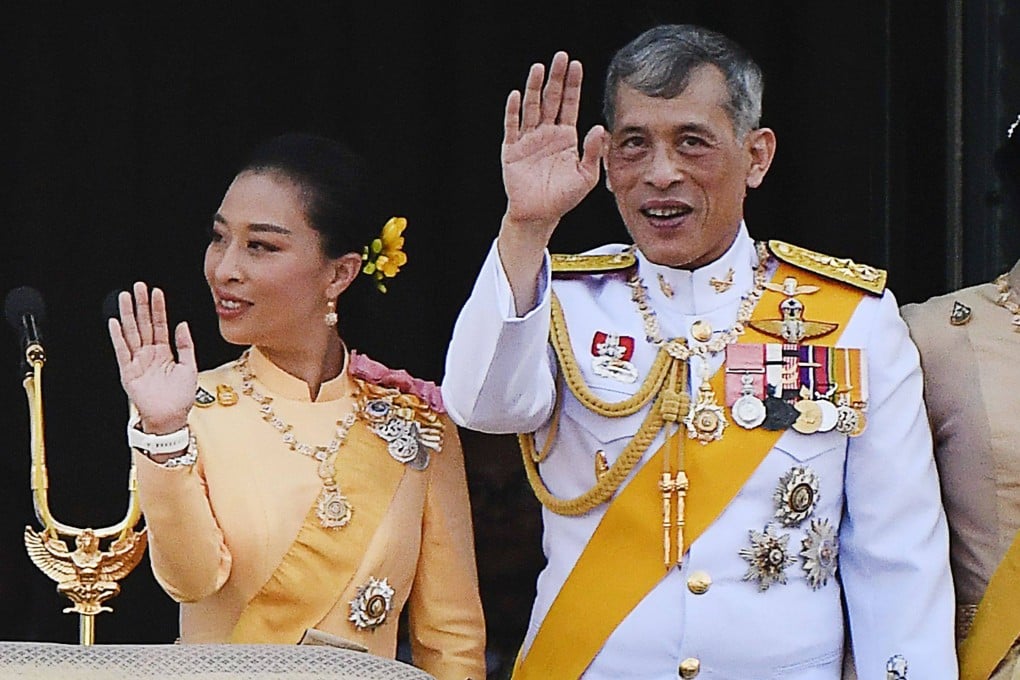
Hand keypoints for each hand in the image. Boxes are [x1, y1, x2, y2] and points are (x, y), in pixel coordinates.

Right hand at [108, 282, 196, 433]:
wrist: (171, 418)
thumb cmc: (181, 397)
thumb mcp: (190, 367)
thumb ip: (186, 345)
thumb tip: (182, 324)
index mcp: (164, 352)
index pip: (160, 325)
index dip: (158, 308)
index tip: (156, 292)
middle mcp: (149, 354)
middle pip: (144, 324)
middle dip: (141, 305)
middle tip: (138, 287)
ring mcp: (138, 361)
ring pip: (132, 333)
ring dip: (128, 315)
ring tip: (125, 297)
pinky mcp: (129, 372)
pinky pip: (122, 351)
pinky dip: (118, 337)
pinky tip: (115, 323)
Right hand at [502, 51, 606, 239]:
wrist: (540, 215)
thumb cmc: (563, 198)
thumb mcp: (587, 176)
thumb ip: (593, 152)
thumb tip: (599, 128)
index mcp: (565, 137)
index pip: (569, 104)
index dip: (572, 85)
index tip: (576, 65)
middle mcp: (546, 134)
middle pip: (551, 100)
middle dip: (556, 78)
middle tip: (560, 57)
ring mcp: (528, 140)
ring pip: (532, 108)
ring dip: (534, 88)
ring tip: (539, 68)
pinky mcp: (512, 151)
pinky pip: (512, 128)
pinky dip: (514, 112)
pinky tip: (517, 96)